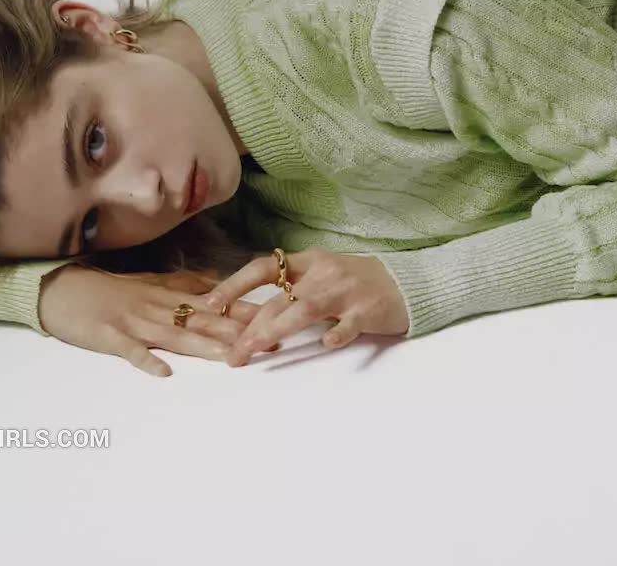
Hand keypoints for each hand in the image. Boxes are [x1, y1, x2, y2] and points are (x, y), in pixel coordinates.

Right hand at [37, 264, 271, 377]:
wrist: (60, 289)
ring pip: (174, 335)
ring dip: (204, 347)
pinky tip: (165, 373)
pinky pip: (130, 351)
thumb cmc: (107, 289)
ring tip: (231, 358)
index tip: (277, 318)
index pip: (214, 303)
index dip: (245, 312)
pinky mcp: (109, 337)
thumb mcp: (149, 283)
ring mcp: (134, 322)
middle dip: (237, 332)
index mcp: (168, 295)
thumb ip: (184, 284)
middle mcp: (157, 307)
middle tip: (269, 342)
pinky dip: (147, 361)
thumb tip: (218, 283)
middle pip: (202, 320)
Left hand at [202, 248, 409, 366]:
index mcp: (308, 262)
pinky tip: (325, 344)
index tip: (210, 304)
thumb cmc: (355, 284)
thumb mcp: (321, 277)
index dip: (235, 284)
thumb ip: (290, 290)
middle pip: (281, 299)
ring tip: (255, 350)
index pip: (264, 268)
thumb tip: (245, 314)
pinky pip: (350, 323)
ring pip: (306, 308)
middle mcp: (324, 272)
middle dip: (252, 327)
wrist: (407, 283)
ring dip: (277, 330)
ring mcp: (347, 291)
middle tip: (232, 355)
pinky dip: (337, 333)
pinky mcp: (369, 310)